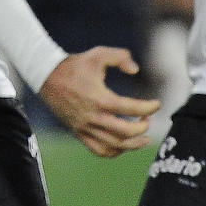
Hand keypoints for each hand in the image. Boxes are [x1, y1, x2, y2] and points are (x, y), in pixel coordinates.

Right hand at [38, 47, 161, 157]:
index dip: (149, 107)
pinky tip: (124, 145)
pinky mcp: (79, 133)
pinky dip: (114, 152)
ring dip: (133, 144)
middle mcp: (94, 117)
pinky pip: (99, 150)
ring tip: (145, 138)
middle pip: (126, 132)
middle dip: (143, 127)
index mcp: (101, 98)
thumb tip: (135, 70)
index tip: (157, 104)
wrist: (47, 77)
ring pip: (114, 146)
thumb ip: (121, 57)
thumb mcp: (99, 53)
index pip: (132, 109)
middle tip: (148, 118)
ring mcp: (85, 128)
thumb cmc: (76, 65)